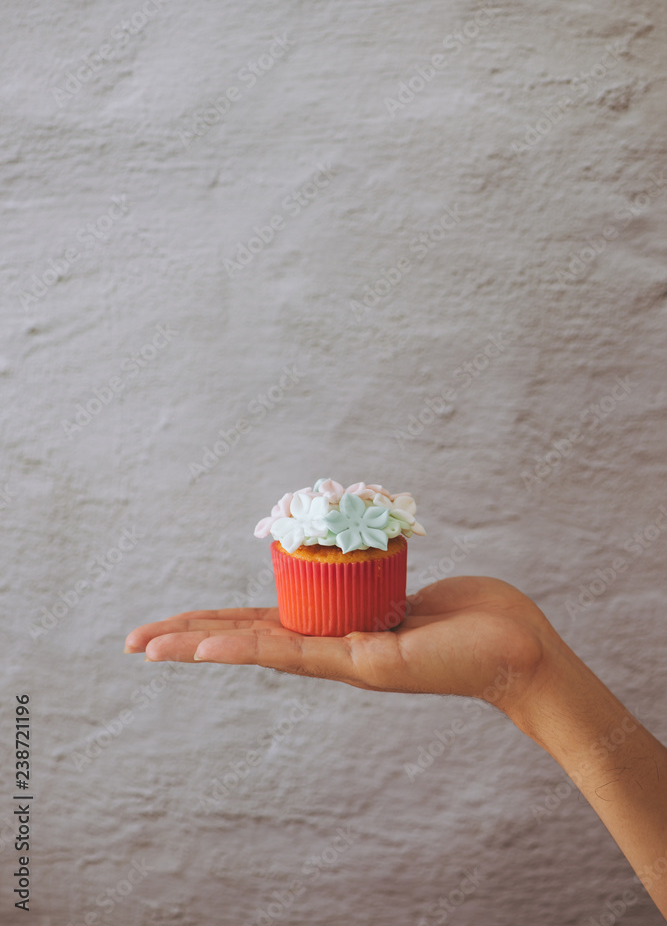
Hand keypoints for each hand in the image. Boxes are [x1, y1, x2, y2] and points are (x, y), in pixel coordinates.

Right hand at [124, 576, 551, 712]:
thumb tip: (356, 561)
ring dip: (201, 643)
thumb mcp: (407, 591)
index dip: (217, 621)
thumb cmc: (473, 618)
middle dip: (190, 639)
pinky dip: (247, 645)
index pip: (266, 624)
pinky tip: (208, 643)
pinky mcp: (364, 663)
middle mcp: (333, 650)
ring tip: (150, 644)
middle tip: (134, 641)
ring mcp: (344, 660)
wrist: (521, 650)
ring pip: (259, 647)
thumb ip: (371, 584)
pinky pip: (296, 650)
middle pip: (249, 639)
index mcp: (340, 632)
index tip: (175, 621)